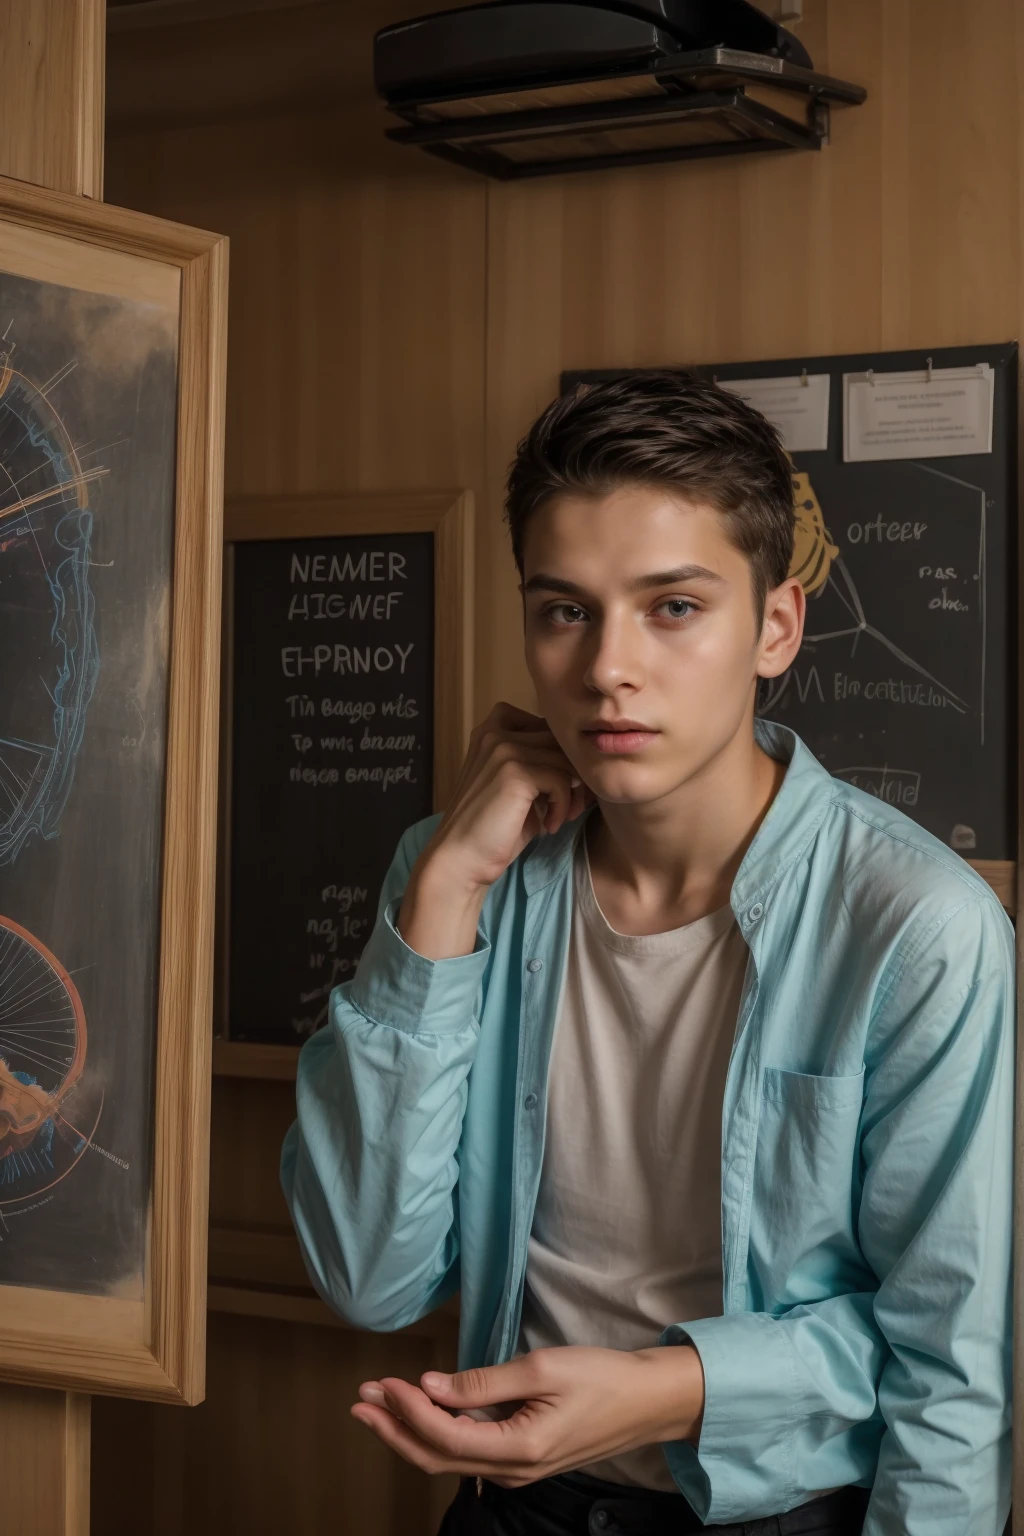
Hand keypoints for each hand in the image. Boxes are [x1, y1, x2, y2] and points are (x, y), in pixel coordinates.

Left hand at [350, 1344, 703, 1487]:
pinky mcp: (522, 1457)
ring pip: (448, 1458)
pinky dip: (438, 1431)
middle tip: (359, 1400)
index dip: (408, 1411)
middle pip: (435, 1457)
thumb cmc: (602, 1377)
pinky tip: (423, 1409)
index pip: (444, 1436)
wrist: (647, 1401)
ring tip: (378, 1401)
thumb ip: (483, 1382)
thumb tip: (431, 1385)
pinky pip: (468, 1451)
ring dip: (410, 1430)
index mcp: (519, 1450)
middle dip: (393, 1429)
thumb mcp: (542, 1369)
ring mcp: (517, 1469)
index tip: (384, 1381)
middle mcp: (512, 1470)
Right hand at [428, 702, 589, 889]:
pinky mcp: (515, 772)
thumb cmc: (491, 828)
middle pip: (559, 740)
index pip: (547, 725)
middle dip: (574, 773)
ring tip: (561, 817)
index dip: (561, 754)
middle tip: (572, 805)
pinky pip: (561, 780)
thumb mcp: (515, 787)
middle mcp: (494, 733)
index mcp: (490, 732)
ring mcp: (503, 750)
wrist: (461, 859)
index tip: (564, 786)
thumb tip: (582, 761)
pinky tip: (549, 826)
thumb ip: (538, 764)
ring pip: (565, 759)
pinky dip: (563, 806)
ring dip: (573, 793)